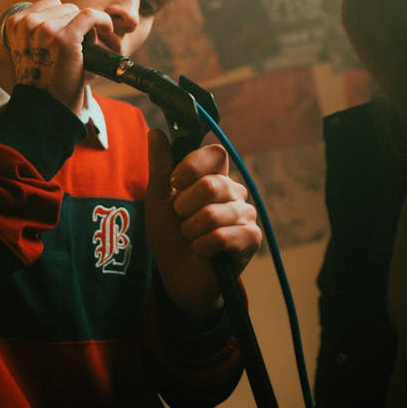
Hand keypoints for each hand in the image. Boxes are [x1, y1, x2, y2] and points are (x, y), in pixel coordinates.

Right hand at [3, 0, 114, 112]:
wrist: (45, 109)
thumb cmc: (43, 82)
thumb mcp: (32, 49)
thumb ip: (41, 29)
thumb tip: (71, 12)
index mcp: (15, 24)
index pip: (49, 5)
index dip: (65, 18)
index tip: (73, 33)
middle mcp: (27, 24)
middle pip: (64, 7)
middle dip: (74, 24)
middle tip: (76, 48)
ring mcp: (45, 30)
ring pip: (77, 12)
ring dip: (85, 29)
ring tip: (81, 51)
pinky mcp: (65, 39)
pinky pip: (90, 16)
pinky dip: (103, 21)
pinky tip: (107, 31)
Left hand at [145, 130, 261, 326]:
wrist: (177, 276)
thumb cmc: (169, 236)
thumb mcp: (158, 199)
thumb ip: (160, 166)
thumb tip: (156, 131)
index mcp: (214, 176)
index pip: (215, 153)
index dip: (192, 165)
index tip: (175, 182)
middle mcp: (234, 191)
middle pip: (212, 184)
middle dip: (184, 206)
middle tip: (181, 219)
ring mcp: (245, 215)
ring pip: (214, 213)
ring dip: (191, 230)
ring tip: (191, 237)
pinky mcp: (250, 239)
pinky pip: (223, 236)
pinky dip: (203, 246)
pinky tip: (202, 252)